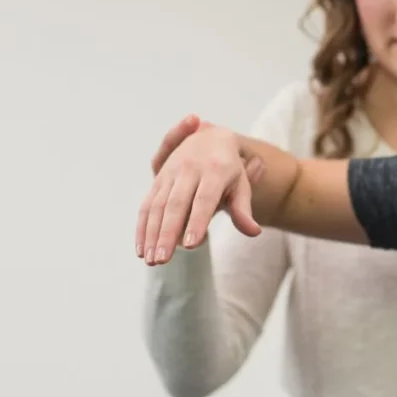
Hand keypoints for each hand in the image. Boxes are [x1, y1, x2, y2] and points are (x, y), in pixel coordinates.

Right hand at [137, 121, 259, 264]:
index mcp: (215, 170)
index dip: (197, 222)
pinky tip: (141, 249)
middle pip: (176, 205)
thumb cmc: (230, 168)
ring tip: (151, 259)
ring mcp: (170, 173)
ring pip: (158, 206)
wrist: (210, 136)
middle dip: (168, 233)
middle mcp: (190, 168)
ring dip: (151, 234)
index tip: (191, 246)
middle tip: (162, 260)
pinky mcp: (158, 179)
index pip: (204, 200)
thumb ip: (243, 209)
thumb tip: (254, 232)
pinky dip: (142, 227)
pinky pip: (147, 204)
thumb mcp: (241, 184)